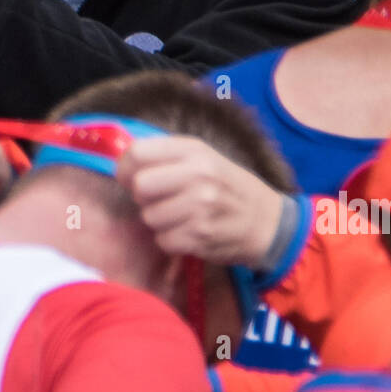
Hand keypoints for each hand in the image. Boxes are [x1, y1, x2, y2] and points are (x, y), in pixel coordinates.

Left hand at [115, 136, 285, 267]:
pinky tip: (188, 233)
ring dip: (158, 221)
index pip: (137, 152)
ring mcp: (200, 206)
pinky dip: (171, 241)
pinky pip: (162, 240)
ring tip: (180, 217)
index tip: (130, 177)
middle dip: (143, 197)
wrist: (268, 222)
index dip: (125, 168)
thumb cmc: (228, 187)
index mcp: (194, 150)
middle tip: (160, 200)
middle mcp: (198, 175)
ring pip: (148, 217)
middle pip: (139, 186)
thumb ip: (165, 155)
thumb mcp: (203, 158)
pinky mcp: (201, 235)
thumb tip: (122, 161)